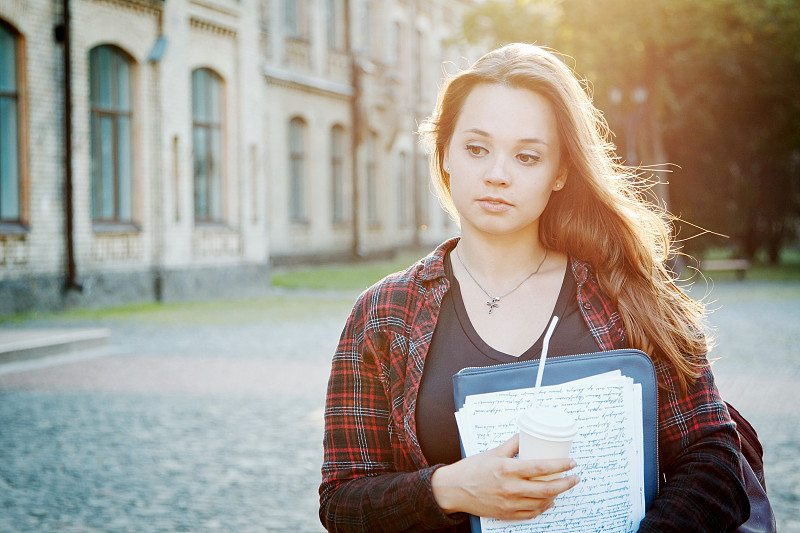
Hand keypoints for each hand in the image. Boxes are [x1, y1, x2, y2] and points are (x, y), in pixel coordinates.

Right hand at [431, 434, 579, 520]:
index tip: (572, 463)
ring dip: (556, 495)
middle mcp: (510, 488)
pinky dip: (543, 508)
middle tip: (575, 478)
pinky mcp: (506, 514)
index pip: (542, 468)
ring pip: (542, 503)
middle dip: (566, 483)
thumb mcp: (493, 452)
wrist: (454, 489)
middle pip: (547, 488)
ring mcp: (509, 503)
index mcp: (508, 469)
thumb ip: (512, 444)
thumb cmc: (471, 469)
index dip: (561, 465)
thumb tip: (527, 435)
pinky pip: (531, 514)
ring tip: (562, 487)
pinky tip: (547, 501)